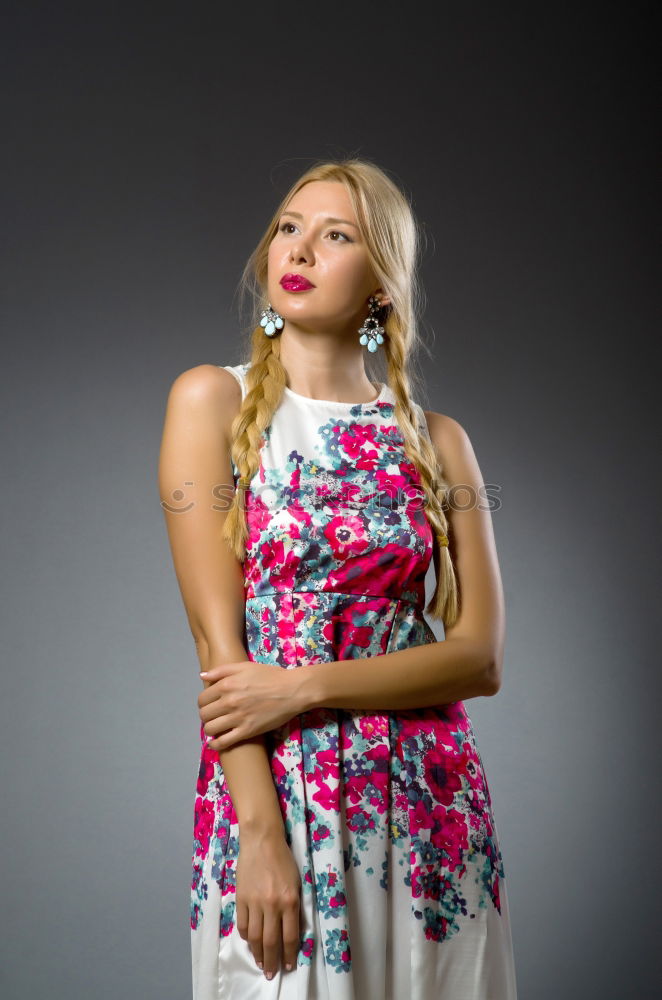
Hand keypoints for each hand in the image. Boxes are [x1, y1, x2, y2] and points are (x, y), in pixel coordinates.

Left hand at [198, 659, 303, 750]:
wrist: (292, 691)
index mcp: (227, 685)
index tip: (210, 704)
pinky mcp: (247, 731)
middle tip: (213, 715)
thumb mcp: (245, 666)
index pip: (202, 699)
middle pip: (204, 714)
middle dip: (206, 715)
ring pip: (210, 729)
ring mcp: (238, 718)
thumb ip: (221, 670)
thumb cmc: (270, 676)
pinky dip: (216, 744)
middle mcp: (229, 702)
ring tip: (216, 726)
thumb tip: (202, 676)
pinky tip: (215, 742)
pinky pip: (224, 742)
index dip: (203, 702)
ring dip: (210, 728)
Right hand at [235, 829, 301, 978]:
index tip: (288, 965)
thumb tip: (290, 931)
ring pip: (254, 937)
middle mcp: (272, 905)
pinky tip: (249, 942)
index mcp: (290, 901)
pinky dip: (245, 937)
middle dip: (272, 961)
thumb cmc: (283, 859)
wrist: (262, 840)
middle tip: (272, 973)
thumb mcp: (296, 883)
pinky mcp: (241, 898)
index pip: (289, 937)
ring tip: (261, 963)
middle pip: (270, 942)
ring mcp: (255, 902)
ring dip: (257, 954)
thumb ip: (294, 907)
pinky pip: (242, 924)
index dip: (288, 955)